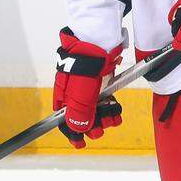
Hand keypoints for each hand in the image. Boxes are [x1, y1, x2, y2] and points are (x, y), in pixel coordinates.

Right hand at [53, 28, 123, 148]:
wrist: (101, 36)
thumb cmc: (86, 60)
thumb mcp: (81, 89)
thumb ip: (79, 110)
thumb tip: (78, 129)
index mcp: (63, 94)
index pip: (64, 119)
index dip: (73, 132)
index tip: (81, 143)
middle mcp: (74, 92)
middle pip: (82, 116)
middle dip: (93, 125)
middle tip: (102, 129)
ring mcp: (89, 86)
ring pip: (96, 109)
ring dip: (105, 117)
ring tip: (113, 119)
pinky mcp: (103, 81)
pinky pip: (106, 99)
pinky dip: (111, 107)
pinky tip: (117, 111)